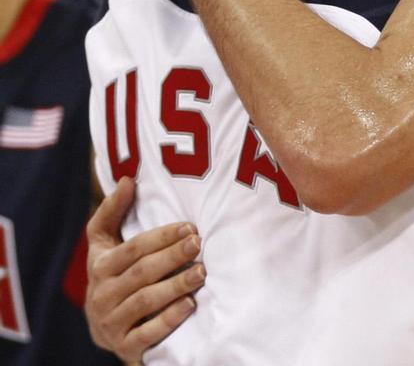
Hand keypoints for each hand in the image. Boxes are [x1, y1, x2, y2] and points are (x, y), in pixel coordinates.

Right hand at [85, 177, 206, 361]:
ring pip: (146, 301)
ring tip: (202, 272)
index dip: (161, 237)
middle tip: (199, 244)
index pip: (133, 249)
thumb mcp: (105, 243)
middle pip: (142, 273)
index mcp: (100, 266)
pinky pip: (147, 334)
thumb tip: (127, 179)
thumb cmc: (112, 273)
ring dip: (176, 286)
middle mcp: (102, 296)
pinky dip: (169, 319)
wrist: (105, 328)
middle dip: (172, 256)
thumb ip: (113, 211)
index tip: (189, 227)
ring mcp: (112, 323)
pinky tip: (190, 306)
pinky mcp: (124, 346)